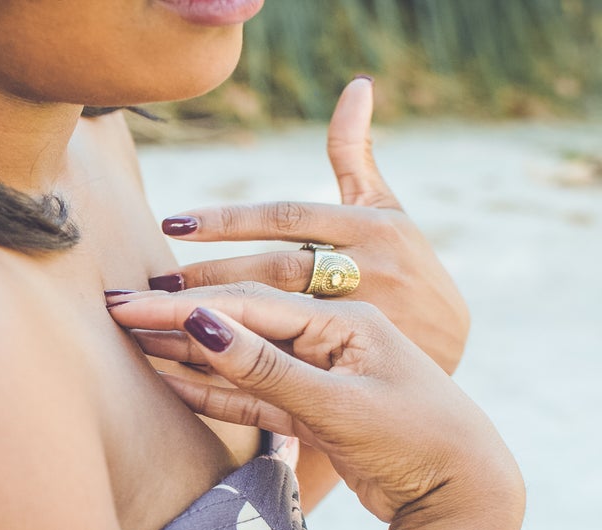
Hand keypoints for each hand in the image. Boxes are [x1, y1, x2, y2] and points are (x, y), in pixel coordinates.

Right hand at [108, 284, 518, 522]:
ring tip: (132, 341)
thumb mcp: (337, 402)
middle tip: (115, 311)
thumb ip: (265, 366)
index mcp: (342, 320)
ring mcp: (319, 376)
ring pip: (241, 361)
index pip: (247, 304)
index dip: (184, 305)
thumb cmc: (415, 439)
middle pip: (238, 325)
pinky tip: (172, 379)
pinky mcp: (313, 413)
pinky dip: (214, 391)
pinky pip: (253, 396)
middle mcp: (328, 340)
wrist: (464, 494)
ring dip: (189, 354)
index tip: (131, 303)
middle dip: (176, 320)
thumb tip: (199, 322)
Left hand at [151, 77, 468, 374]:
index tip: (173, 223)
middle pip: (277, 271)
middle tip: (154, 284)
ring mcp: (365, 324)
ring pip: (278, 322)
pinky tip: (192, 365)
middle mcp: (372, 271)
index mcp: (373, 228)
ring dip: (217, 322)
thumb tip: (356, 85)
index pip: (288, 217)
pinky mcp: (355, 371)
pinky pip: (286, 366)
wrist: (448, 354)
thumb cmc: (407, 268)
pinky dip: (238, 363)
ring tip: (161, 323)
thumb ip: (357, 155)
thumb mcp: (389, 211)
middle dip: (211, 278)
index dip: (229, 220)